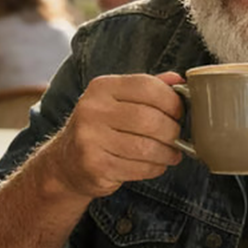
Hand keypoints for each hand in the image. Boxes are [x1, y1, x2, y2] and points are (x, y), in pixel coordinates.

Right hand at [44, 72, 184, 198]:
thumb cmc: (103, 127)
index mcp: (102, 87)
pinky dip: (155, 168)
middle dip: (172, 131)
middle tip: (178, 137)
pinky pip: (139, 168)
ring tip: (172, 154)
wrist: (66, 162)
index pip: (147, 87)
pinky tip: (156, 164)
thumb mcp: (119, 100)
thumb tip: (180, 79)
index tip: (180, 113)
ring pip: (147, 147)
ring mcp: (90, 139)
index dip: (172, 101)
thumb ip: (149, 88)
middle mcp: (92, 110)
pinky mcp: (95, 166)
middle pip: (150, 119)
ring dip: (167, 153)